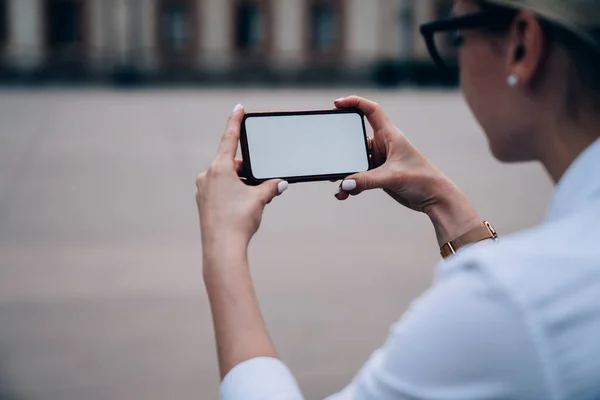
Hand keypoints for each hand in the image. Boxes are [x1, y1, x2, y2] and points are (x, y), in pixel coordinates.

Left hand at [196, 104, 287, 260]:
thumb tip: (280, 183)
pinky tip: (242, 207)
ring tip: (253, 200)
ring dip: (241, 183)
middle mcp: (207, 176)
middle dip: (247, 170)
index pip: (229, 138)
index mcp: (219, 168)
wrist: (221, 249)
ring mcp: (203, 190)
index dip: (236, 122)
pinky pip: (220, 190)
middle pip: (231, 163)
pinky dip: (233, 192)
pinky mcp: (203, 203)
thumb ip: (270, 187)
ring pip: (226, 178)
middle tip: (262, 180)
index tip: (239, 108)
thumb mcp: (259, 199)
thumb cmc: (239, 221)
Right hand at [334, 96, 481, 245]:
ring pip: (355, 162)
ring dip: (345, 173)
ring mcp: (380, 160)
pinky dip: (351, 185)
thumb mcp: (392, 177)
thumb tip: (344, 183)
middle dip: (342, 149)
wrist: (434, 198)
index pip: (371, 110)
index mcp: (390, 135)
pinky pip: (358, 177)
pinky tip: (345, 194)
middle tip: (330, 157)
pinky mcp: (378, 175)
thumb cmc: (422, 179)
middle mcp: (383, 145)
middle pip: (356, 139)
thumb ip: (366, 180)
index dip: (354, 102)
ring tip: (337, 184)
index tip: (337, 104)